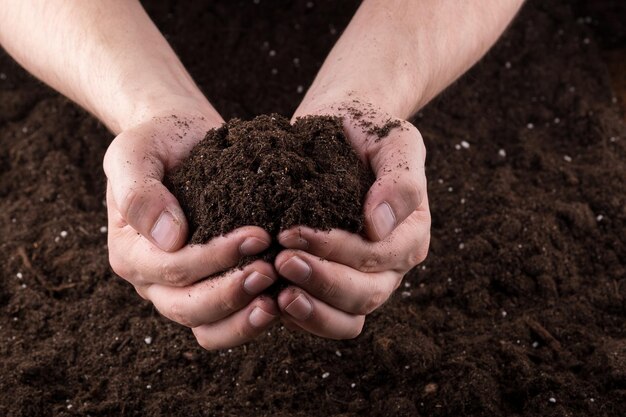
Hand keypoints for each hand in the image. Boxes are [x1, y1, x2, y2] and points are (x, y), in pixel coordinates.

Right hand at [104, 106, 278, 349]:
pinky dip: (250, 320)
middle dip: (231, 293)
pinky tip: (280, 302)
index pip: (171, 268)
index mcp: (131, 252)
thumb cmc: (159, 142)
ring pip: (207, 326)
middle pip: (188, 307)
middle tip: (271, 271)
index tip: (258, 235)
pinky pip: (226, 321)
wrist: (184, 140)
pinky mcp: (211, 288)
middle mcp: (153, 280)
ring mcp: (182, 290)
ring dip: (242, 317)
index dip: (214, 258)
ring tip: (276, 299)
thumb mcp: (135, 152)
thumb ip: (138, 191)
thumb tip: (168, 238)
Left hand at [275, 100, 429, 338]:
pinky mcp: (333, 283)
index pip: (378, 257)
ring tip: (276, 294)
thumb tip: (379, 226)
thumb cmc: (368, 131)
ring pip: (347, 317)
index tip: (292, 231)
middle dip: (321, 281)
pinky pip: (324, 318)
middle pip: (365, 295)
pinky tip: (271, 299)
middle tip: (280, 261)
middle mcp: (390, 264)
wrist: (340, 128)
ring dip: (312, 309)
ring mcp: (362, 278)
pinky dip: (301, 316)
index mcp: (409, 234)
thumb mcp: (395, 141)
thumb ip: (401, 180)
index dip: (336, 251)